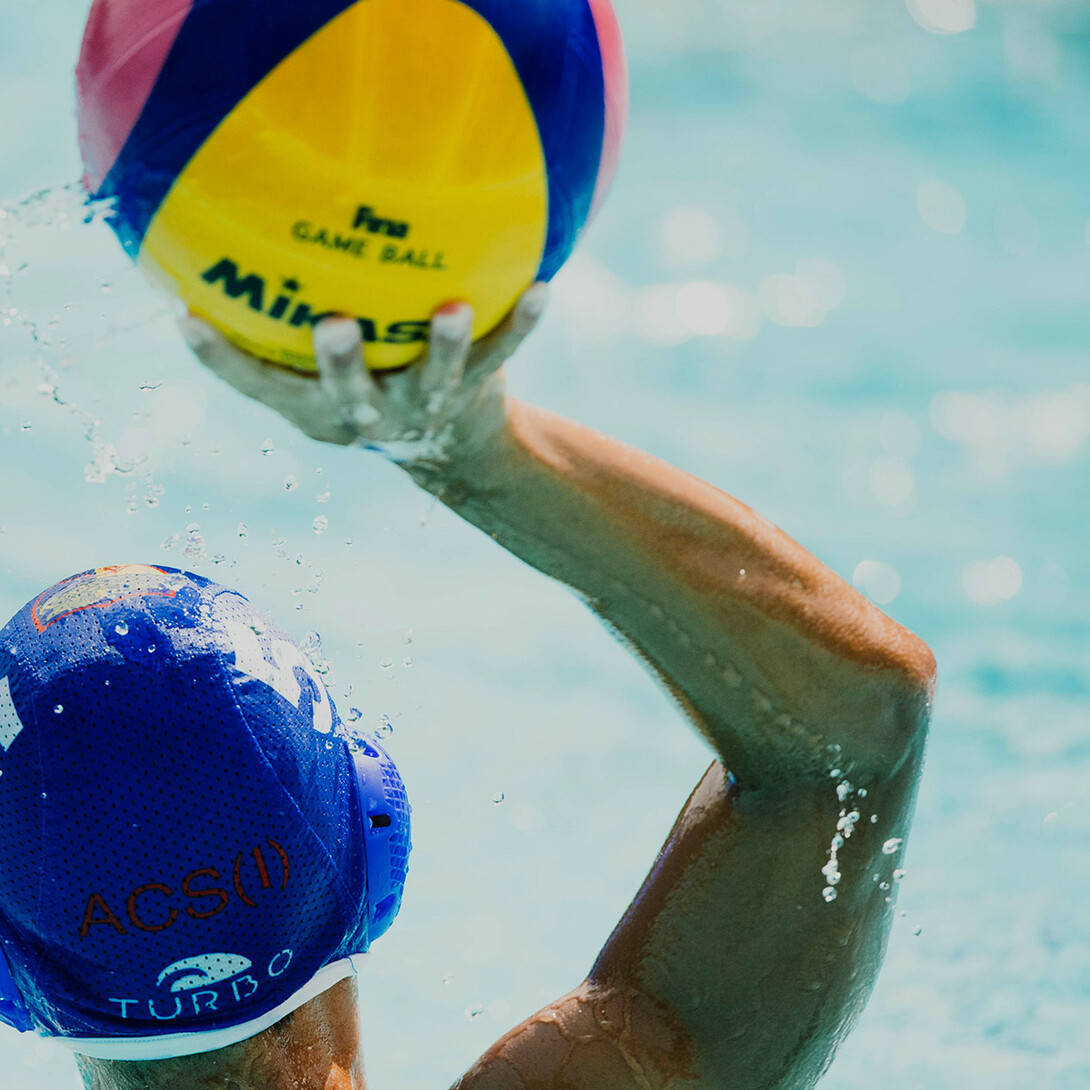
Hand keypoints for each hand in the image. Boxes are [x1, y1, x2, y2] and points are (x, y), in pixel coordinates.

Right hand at [178, 285, 547, 467]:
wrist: (454, 448)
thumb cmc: (373, 386)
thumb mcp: (320, 365)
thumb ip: (285, 322)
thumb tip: (233, 228)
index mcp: (320, 407)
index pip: (261, 387)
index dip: (220, 361)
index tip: (184, 314)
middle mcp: (370, 413)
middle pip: (348, 394)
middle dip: (340, 364)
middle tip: (332, 325)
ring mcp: (426, 402)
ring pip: (434, 379)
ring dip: (442, 347)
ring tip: (451, 310)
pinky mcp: (475, 387)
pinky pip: (500, 353)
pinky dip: (521, 324)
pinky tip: (542, 286)